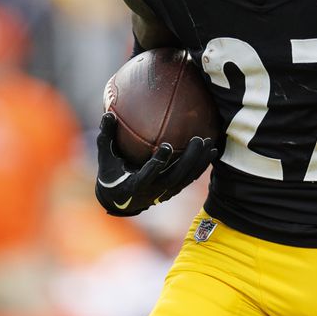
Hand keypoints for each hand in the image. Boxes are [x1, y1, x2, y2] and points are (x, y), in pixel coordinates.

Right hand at [94, 112, 217, 215]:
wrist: (119, 201)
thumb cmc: (111, 174)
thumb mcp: (105, 157)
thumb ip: (107, 137)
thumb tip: (108, 114)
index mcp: (134, 185)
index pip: (147, 174)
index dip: (158, 163)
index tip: (166, 146)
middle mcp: (151, 192)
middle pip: (174, 177)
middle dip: (188, 160)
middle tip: (198, 140)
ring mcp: (163, 194)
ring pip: (185, 179)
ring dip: (198, 163)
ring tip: (209, 144)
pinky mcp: (172, 192)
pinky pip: (189, 180)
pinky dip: (200, 167)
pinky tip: (212, 152)